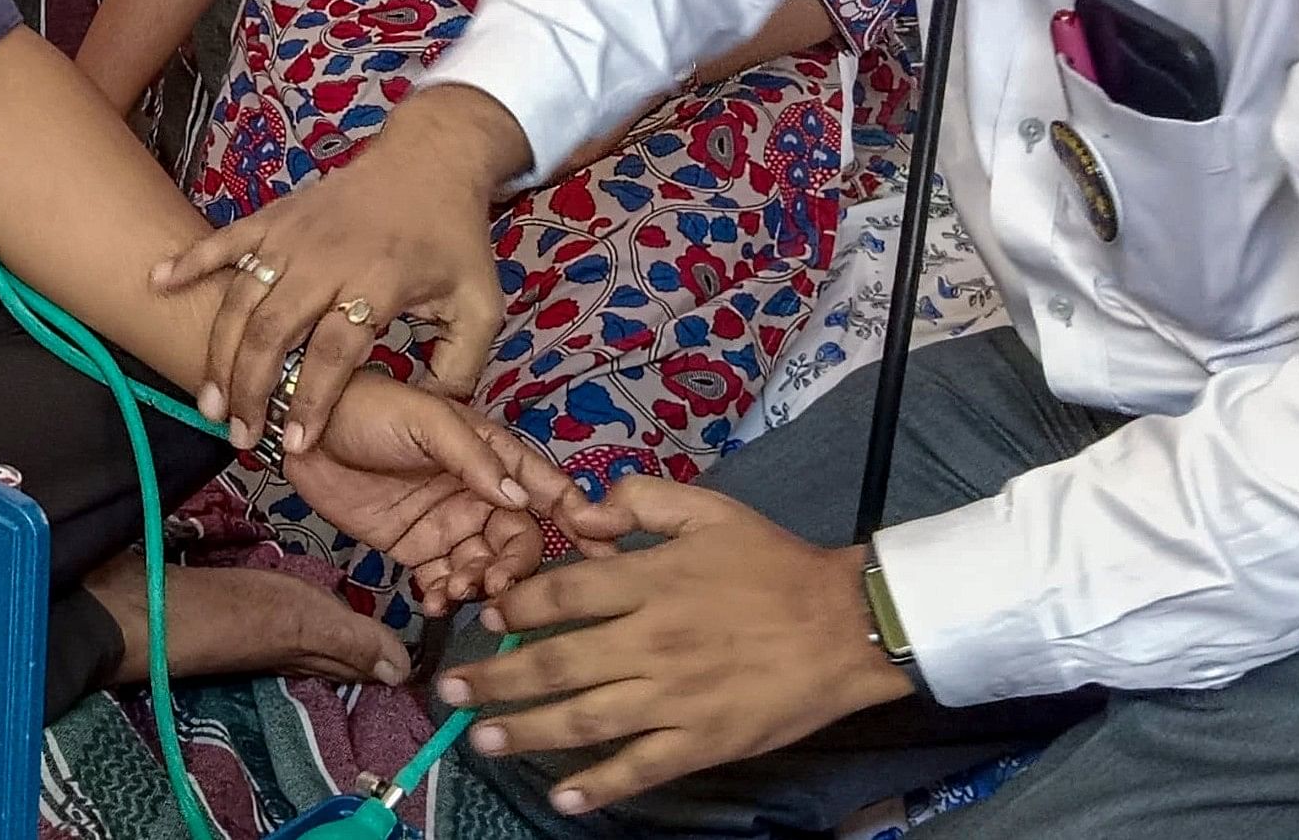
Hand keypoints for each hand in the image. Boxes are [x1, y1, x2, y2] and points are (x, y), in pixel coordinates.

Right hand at [151, 84, 526, 456]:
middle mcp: (330, 257)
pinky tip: (157, 284)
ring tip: (208, 402)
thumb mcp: (482, 306)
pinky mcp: (276, 216)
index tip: (295, 444)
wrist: (430, 160)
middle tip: (241, 437)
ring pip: (243, 298)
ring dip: (219, 352)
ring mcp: (295, 234)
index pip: (336, 351)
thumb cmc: (453, 240)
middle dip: (252, 389)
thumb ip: (461, 367)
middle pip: (275, 330)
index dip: (313, 400)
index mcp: (380, 281)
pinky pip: (225, 240)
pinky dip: (189, 260)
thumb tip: (432, 417)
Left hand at [279, 376, 576, 611]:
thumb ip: (473, 459)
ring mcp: (449, 525)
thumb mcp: (426, 420)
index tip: (600, 550)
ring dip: (481, 585)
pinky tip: (434, 601)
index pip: (547, 490)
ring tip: (460, 589)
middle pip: (520, 540)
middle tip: (497, 583)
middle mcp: (479, 494)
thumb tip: (520, 499)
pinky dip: (447, 596)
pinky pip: (445, 581)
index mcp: (493, 456)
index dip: (578, 518)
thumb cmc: (369, 407)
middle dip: (517, 567)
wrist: (304, 429)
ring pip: (486, 567)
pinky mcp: (415, 549)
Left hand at [437, 478, 909, 815]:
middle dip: (496, 681)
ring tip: (484, 741)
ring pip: (586, 720)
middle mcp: (652, 642)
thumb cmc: (775, 563)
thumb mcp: (709, 508)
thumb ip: (639, 500)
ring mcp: (676, 697)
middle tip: (451, 694)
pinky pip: (642, 767)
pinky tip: (564, 798)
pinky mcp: (704, 740)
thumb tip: (579, 512)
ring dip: (528, 733)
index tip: (486, 618)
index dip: (515, 607)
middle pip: (557, 664)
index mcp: (650, 582)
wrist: (846, 625)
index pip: (561, 596)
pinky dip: (601, 786)